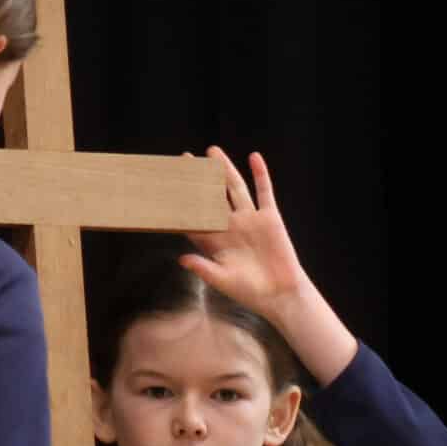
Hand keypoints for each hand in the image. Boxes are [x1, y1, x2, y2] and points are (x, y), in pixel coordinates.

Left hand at [182, 147, 356, 385]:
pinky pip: (264, 192)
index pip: (193, 217)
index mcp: (215, 241)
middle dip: (199, 178)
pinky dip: (260, 174)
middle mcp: (230, 226)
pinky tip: (253, 157)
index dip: (180, 203)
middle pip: (211, 196)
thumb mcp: (222, 281)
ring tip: (213, 151)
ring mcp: (250, 220)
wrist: (280, 294)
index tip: (166, 188)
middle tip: (185, 159)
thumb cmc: (249, 292)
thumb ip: (203, 268)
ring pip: (235, 188)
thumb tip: (181, 259)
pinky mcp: (270, 218)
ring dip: (225, 169)